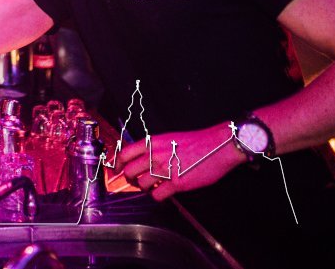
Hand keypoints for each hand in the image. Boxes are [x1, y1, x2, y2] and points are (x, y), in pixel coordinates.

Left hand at [114, 123, 244, 201]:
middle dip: (129, 179)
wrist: (218, 146)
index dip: (117, 164)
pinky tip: (164, 192)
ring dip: (144, 188)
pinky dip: (158, 196)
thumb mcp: (169, 138)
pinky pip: (157, 195)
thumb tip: (141, 156)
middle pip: (129, 172)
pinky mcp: (177, 183)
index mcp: (152, 142)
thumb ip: (154, 147)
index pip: (124, 153)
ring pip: (141, 185)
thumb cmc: (197, 142)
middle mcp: (155, 155)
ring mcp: (165, 170)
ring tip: (153, 186)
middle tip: (136, 181)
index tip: (117, 169)